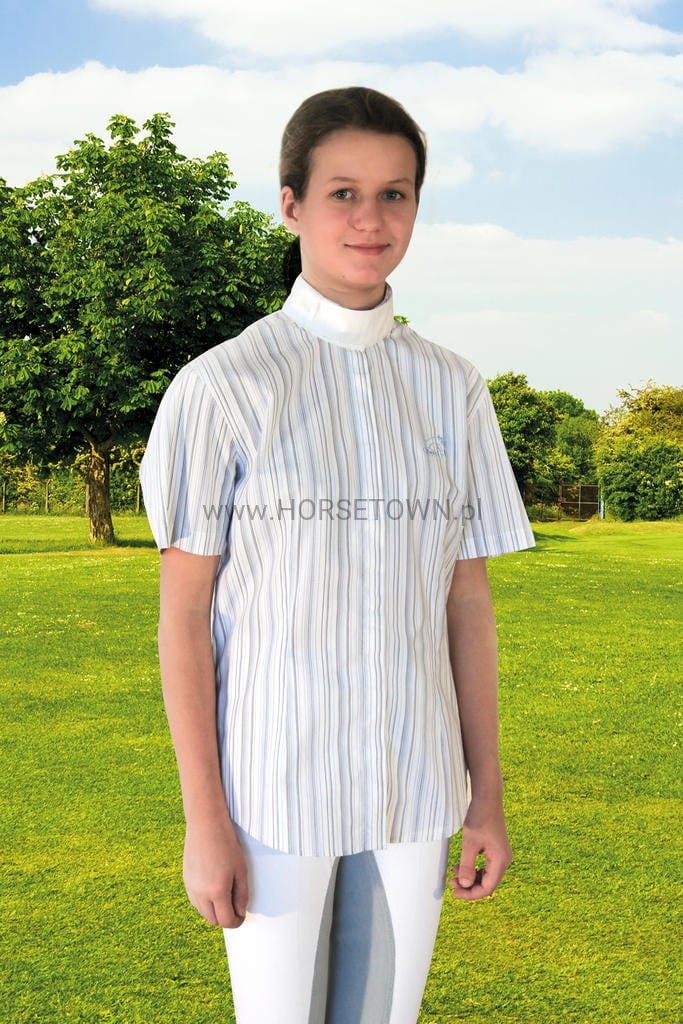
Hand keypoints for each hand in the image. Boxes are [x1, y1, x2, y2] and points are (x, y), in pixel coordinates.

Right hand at [183, 812, 248, 927]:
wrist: (205, 825)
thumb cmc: (226, 844)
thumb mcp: (241, 870)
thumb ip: (242, 895)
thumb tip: (240, 912)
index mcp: (217, 891)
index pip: (226, 921)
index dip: (237, 922)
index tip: (242, 916)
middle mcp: (200, 894)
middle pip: (213, 921)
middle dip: (225, 918)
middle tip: (235, 907)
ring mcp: (191, 888)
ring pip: (203, 913)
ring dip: (214, 911)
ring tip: (225, 894)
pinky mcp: (186, 881)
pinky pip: (195, 901)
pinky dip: (205, 902)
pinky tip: (213, 888)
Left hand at [450, 797, 511, 900]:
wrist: (487, 799)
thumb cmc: (479, 818)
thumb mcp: (469, 843)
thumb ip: (467, 865)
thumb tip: (464, 885)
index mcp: (500, 860)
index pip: (487, 887)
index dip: (470, 893)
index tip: (455, 892)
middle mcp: (504, 860)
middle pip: (488, 883)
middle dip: (469, 886)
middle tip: (451, 884)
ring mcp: (501, 855)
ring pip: (486, 875)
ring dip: (470, 878)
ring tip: (453, 875)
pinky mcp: (496, 850)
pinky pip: (486, 866)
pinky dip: (474, 869)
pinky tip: (461, 866)